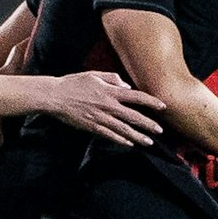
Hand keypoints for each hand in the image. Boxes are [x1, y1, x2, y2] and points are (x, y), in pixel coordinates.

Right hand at [46, 72, 165, 146]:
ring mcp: (100, 118)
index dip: (151, 102)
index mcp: (109, 92)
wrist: (54, 97)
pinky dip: (120, 140)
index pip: (135, 96)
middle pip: (133, 116)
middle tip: (160, 130)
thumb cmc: (73, 83)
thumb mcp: (94, 74)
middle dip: (148, 124)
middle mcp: (108, 106)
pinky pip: (109, 135)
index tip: (163, 106)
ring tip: (149, 142)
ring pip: (123, 129)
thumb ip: (112, 78)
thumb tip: (127, 86)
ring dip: (138, 136)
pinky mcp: (92, 127)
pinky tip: (129, 144)